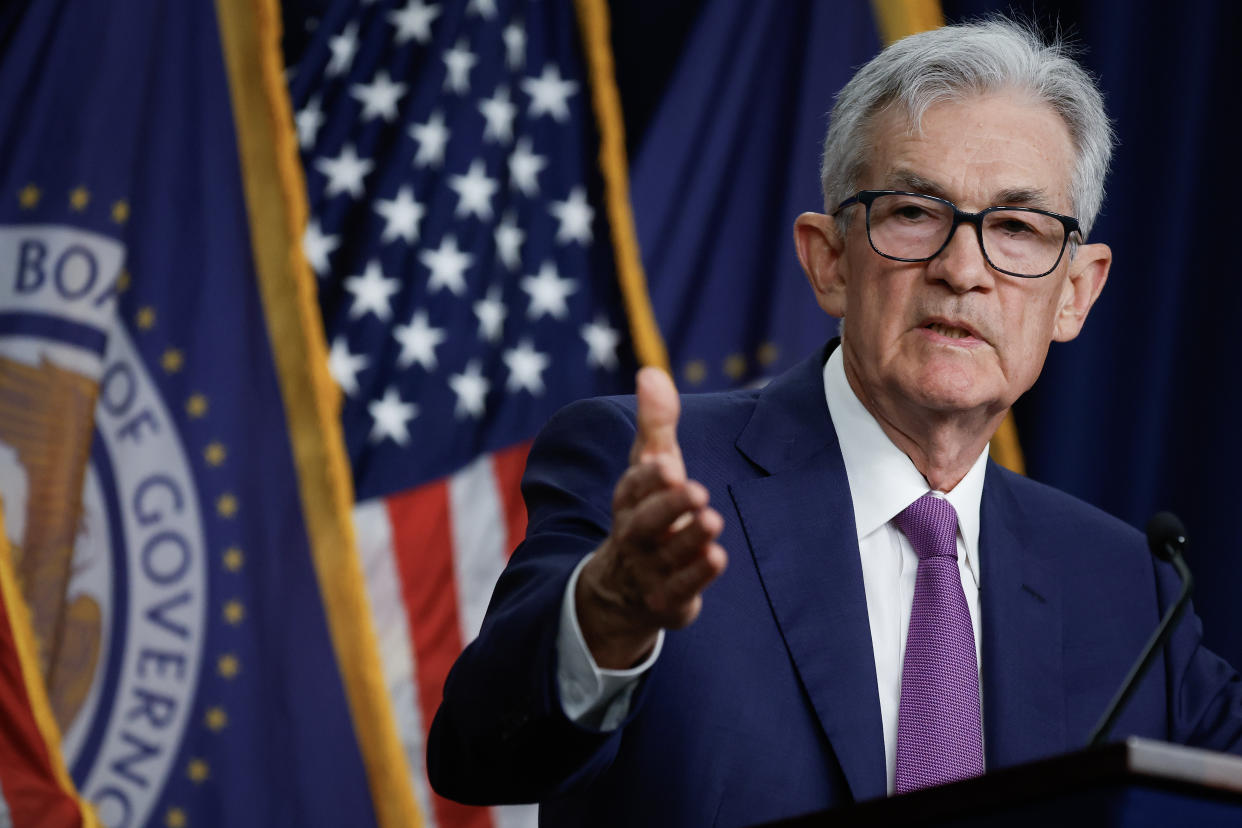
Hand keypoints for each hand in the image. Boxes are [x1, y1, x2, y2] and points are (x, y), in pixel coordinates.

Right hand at [576, 367, 726, 668]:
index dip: (649, 475)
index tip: (668, 462)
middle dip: (667, 506)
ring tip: (711, 520)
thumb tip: (650, 372)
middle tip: (695, 489)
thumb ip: (655, 423)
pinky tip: (716, 558)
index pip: (634, 485)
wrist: (623, 589)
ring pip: (666, 555)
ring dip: (687, 538)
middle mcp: (634, 535)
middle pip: (644, 521)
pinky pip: (679, 590)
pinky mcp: (667, 600)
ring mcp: (649, 569)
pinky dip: (696, 576)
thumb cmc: (648, 512)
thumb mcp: (650, 468)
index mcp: (629, 500)